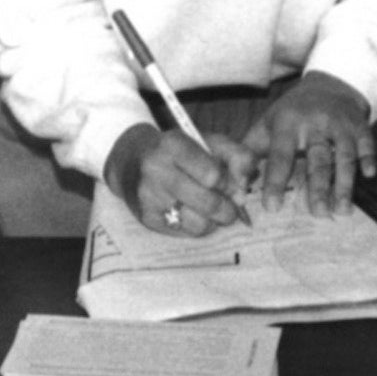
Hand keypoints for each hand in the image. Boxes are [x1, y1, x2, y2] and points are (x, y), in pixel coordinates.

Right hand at [105, 124, 253, 236]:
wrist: (131, 160)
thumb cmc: (180, 152)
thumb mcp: (209, 142)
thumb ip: (237, 156)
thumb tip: (245, 185)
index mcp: (174, 144)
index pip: (213, 175)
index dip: (229, 185)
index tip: (234, 186)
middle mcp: (156, 169)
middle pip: (208, 203)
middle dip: (228, 209)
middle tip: (231, 208)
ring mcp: (149, 196)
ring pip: (198, 224)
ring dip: (212, 221)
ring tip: (211, 211)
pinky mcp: (146, 217)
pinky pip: (184, 233)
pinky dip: (196, 227)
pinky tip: (192, 213)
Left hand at [243, 71, 375, 214]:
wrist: (330, 84)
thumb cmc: (294, 111)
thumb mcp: (269, 123)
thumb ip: (251, 150)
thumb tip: (236, 181)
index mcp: (288, 122)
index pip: (280, 155)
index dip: (275, 181)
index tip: (272, 206)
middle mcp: (315, 122)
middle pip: (317, 158)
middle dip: (318, 187)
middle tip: (317, 213)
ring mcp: (340, 124)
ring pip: (343, 156)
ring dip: (344, 183)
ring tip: (342, 209)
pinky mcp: (361, 126)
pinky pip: (367, 144)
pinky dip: (368, 159)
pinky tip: (368, 176)